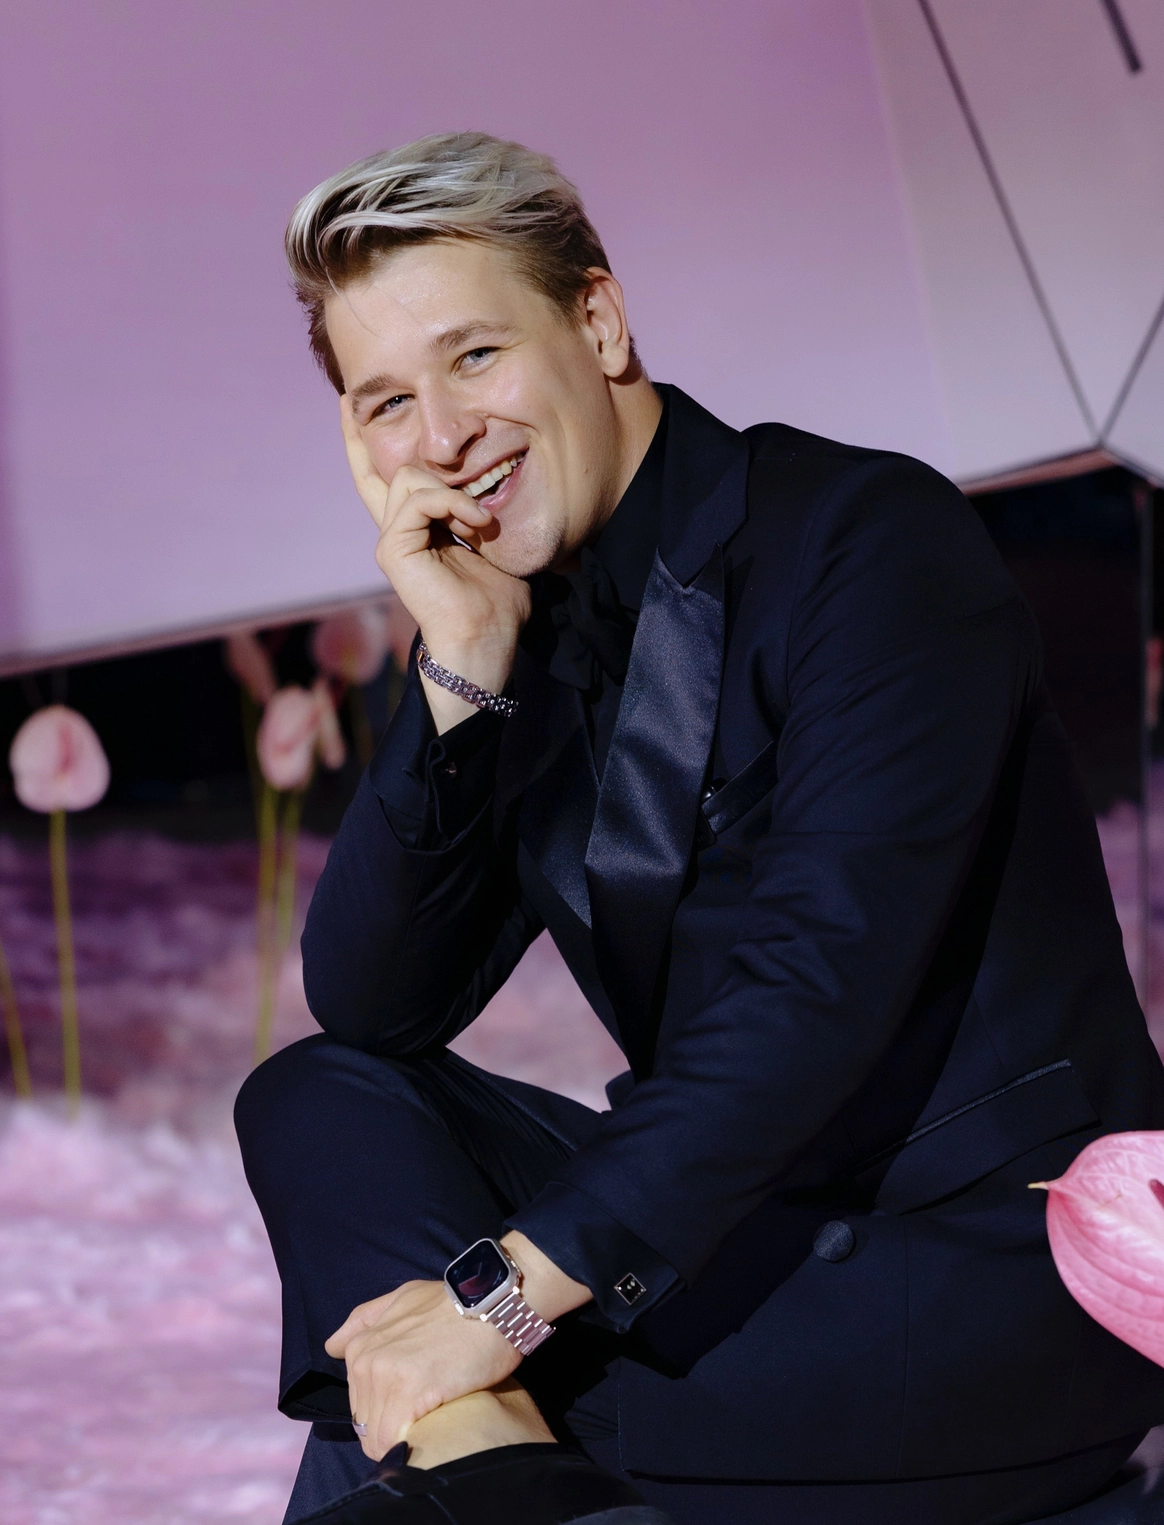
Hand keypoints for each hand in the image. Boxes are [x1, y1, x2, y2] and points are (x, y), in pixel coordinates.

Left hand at [325, 1278, 520, 1461]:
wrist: (493, 1301)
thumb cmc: (454, 1302)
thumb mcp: (404, 1298)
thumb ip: (367, 1320)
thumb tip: (332, 1346)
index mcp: (360, 1346)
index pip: (359, 1406)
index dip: (386, 1413)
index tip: (414, 1408)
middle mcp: (365, 1361)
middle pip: (367, 1426)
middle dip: (394, 1428)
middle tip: (428, 1415)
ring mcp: (384, 1376)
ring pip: (378, 1439)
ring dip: (404, 1440)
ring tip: (434, 1423)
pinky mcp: (408, 1392)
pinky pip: (395, 1440)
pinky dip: (411, 1444)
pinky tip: (433, 1430)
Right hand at [340, 398, 530, 731]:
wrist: (484, 637)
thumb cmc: (497, 602)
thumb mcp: (493, 544)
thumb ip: (481, 515)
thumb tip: (498, 491)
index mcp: (416, 530)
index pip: (382, 477)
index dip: (360, 441)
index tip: (349, 403)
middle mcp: (396, 531)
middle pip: (388, 469)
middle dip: (412, 457)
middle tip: (435, 473)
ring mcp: (390, 538)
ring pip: (411, 477)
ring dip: (455, 493)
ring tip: (480, 523)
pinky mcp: (392, 547)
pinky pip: (419, 499)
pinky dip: (452, 504)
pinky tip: (474, 525)